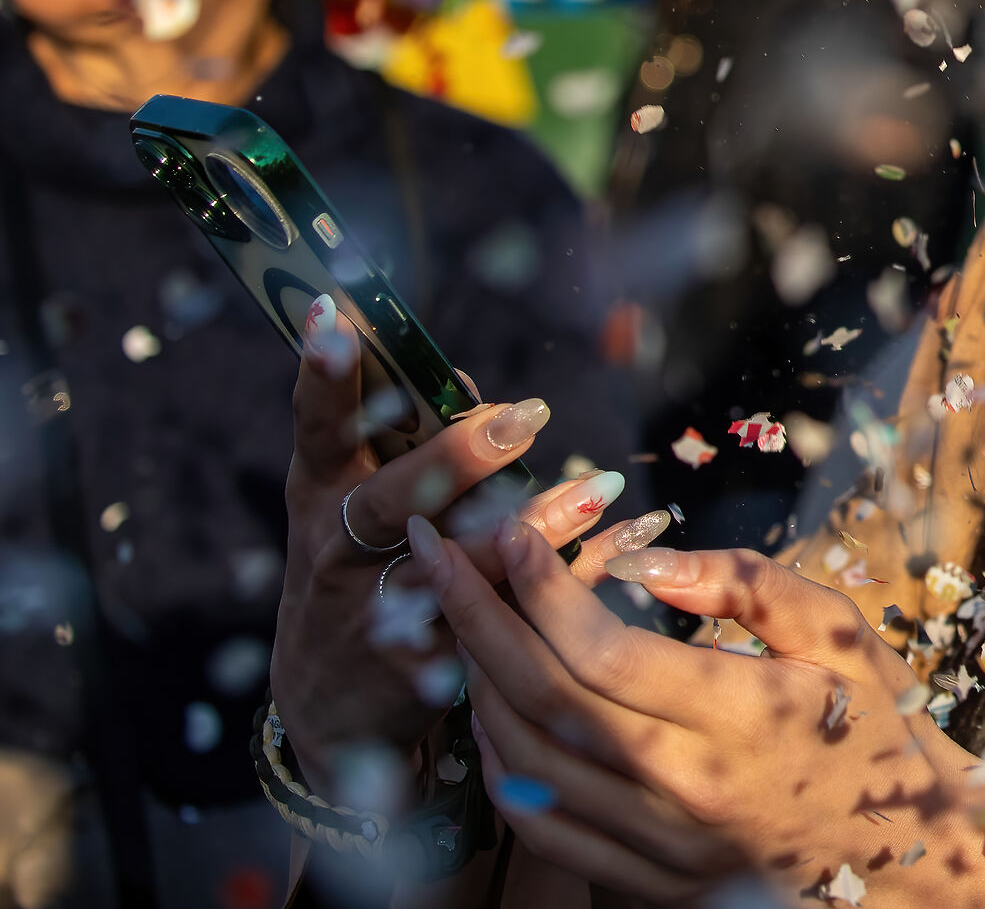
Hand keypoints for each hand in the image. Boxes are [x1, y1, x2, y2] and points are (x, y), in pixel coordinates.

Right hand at [270, 302, 669, 786]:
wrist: (330, 704)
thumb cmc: (355, 565)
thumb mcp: (353, 502)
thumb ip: (399, 444)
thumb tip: (458, 377)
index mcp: (321, 493)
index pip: (318, 425)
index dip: (324, 376)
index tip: (338, 318)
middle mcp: (340, 548)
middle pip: (396, 499)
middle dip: (459, 457)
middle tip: (524, 417)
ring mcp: (380, 608)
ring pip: (462, 565)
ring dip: (534, 526)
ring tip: (598, 488)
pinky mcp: (428, 661)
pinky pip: (514, 613)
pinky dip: (573, 581)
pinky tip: (629, 542)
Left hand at [416, 520, 984, 907]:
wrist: (903, 855)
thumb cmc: (871, 726)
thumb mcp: (841, 633)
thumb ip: (751, 585)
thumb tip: (652, 561)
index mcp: (741, 715)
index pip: (604, 649)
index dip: (540, 586)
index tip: (509, 532)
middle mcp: (688, 785)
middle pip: (545, 700)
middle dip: (475, 618)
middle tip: (436, 555)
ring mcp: (661, 842)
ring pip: (528, 766)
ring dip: (475, 686)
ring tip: (461, 620)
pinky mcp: (646, 881)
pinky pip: (543, 829)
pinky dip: (499, 767)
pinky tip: (491, 714)